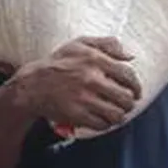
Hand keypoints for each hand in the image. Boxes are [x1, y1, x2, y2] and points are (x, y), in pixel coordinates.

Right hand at [10, 36, 142, 132]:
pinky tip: (103, 120)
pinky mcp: (76, 114)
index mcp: (95, 60)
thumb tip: (130, 56)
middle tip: (127, 104)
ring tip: (117, 114)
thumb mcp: (80, 44)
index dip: (136, 85)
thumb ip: (107, 44)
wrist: (31, 85)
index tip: (136, 91)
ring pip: (116, 114)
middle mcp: (91, 79)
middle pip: (125, 97)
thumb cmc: (59, 62)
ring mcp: (84, 98)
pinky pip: (101, 124)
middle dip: (130, 103)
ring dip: (120, 115)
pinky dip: (105, 124)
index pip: (128, 75)